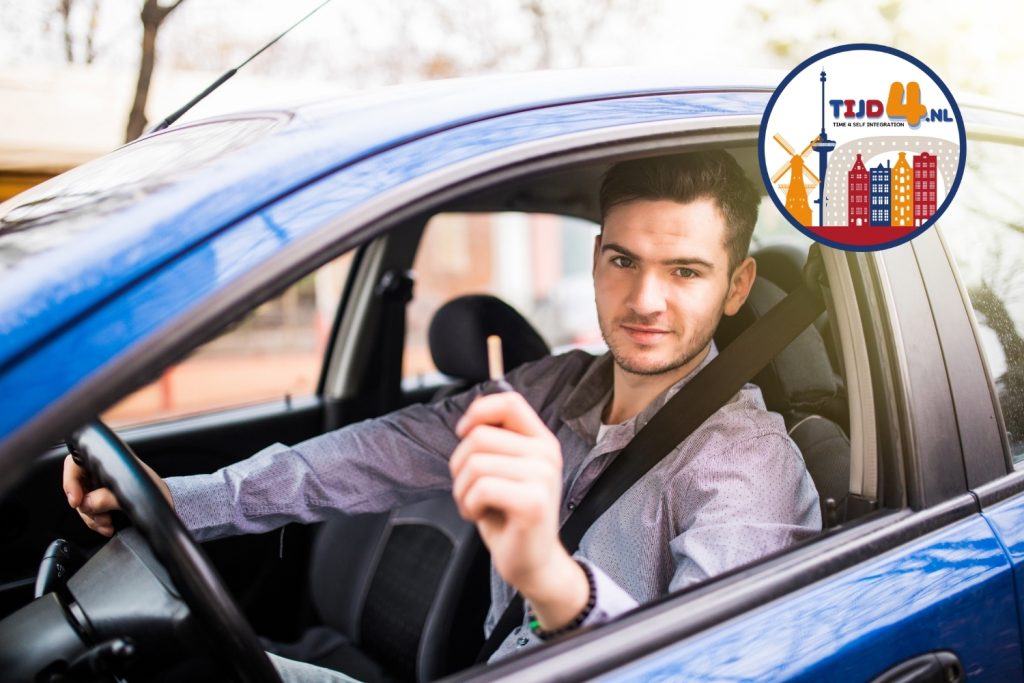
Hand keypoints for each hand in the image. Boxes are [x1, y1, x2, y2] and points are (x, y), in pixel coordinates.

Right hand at [63, 452, 172, 536]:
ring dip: (92, 518)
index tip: (76, 500)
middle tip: (101, 518)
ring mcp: (99, 488)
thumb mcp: (134, 493)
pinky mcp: (101, 503)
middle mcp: (99, 473)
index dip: (70, 481)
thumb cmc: (155, 490)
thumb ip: (109, 497)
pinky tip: (108, 528)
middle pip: (75, 488)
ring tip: (108, 524)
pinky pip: (89, 514)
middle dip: (85, 507)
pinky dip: (96, 523)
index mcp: (107, 461)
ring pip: (81, 504)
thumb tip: (86, 503)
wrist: (167, 503)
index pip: (75, 463)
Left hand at [450, 392, 587, 628]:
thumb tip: (469, 421)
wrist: (533, 563)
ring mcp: (543, 477)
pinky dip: (469, 505)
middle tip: (470, 490)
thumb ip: (495, 443)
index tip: (464, 433)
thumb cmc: (510, 515)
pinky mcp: (533, 502)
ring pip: (475, 464)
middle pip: (480, 436)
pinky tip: (480, 516)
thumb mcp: (504, 470)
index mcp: (541, 441)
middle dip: (460, 466)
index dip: (478, 411)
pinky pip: (481, 488)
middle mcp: (547, 454)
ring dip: (462, 490)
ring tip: (476, 505)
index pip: (510, 402)